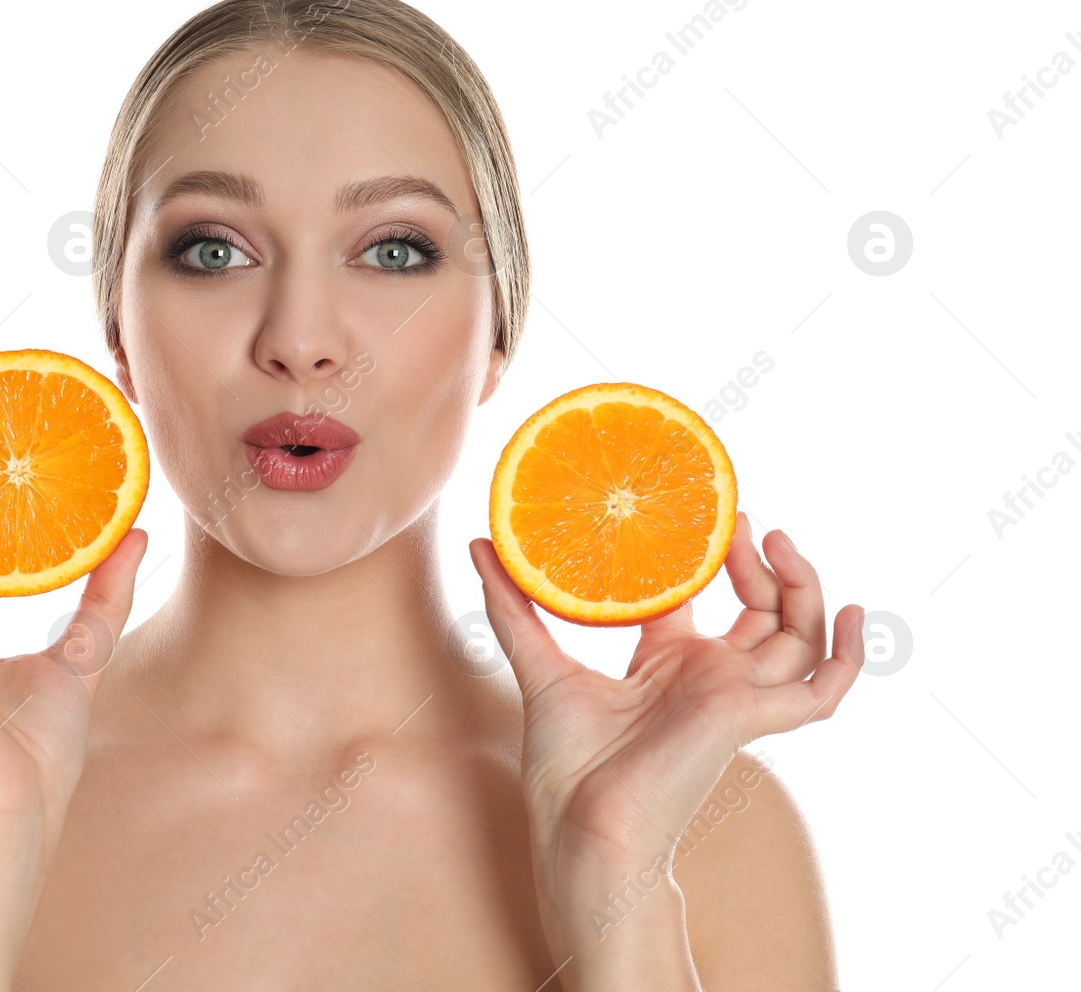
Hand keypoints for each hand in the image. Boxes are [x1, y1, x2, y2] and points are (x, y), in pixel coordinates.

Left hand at [468, 512, 863, 877]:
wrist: (580, 823)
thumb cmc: (564, 764)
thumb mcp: (537, 664)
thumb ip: (512, 604)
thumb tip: (479, 544)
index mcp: (666, 662)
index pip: (700, 595)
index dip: (707, 553)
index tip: (702, 511)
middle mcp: (708, 676)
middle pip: (759, 607)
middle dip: (755, 560)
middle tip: (736, 519)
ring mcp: (736, 696)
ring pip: (798, 635)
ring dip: (801, 586)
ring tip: (778, 541)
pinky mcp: (751, 717)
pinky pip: (823, 690)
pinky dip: (849, 656)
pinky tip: (856, 614)